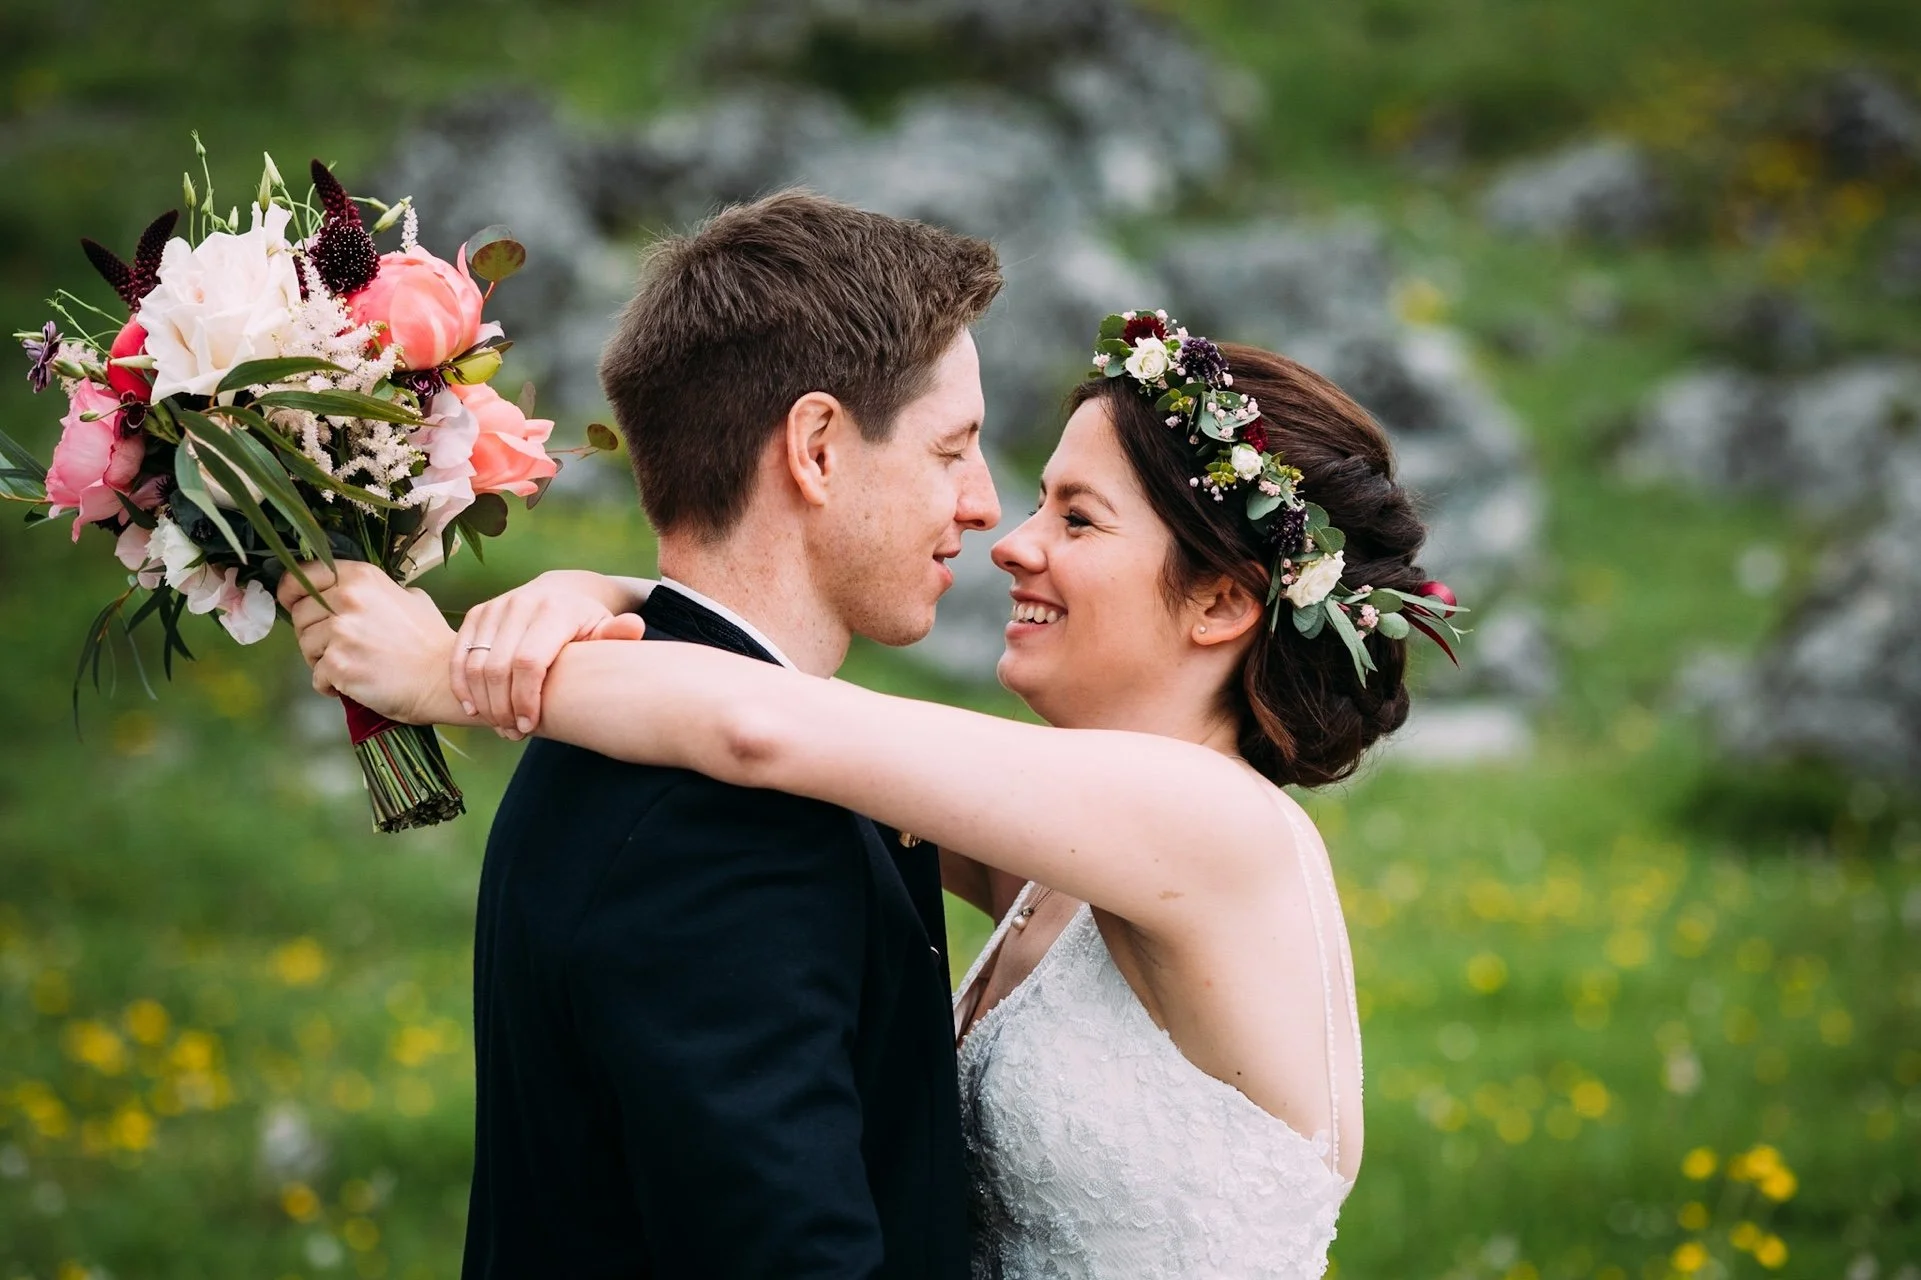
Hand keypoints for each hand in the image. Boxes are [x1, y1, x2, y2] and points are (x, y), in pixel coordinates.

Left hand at [278, 561, 462, 724]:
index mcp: (360, 577)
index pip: (302, 575)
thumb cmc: (430, 641)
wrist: (442, 678)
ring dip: (321, 659)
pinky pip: (316, 676)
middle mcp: (346, 599)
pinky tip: (353, 683)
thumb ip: (375, 591)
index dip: (292, 591)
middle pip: (300, 614)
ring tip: (352, 664)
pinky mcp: (337, 665)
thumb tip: (352, 594)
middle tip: (339, 645)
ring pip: (305, 646)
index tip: (294, 602)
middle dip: (312, 631)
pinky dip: (330, 684)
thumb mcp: (410, 597)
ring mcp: (340, 632)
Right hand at [451, 570, 646, 737]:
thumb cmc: (586, 624)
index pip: (529, 663)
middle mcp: (521, 604)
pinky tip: (473, 708)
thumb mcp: (604, 629)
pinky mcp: (478, 614)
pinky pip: (459, 654)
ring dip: (482, 701)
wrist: (561, 593)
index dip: (524, 700)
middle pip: (497, 668)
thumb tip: (635, 627)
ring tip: (498, 725)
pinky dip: (462, 684)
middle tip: (513, 733)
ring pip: (475, 664)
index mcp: (554, 611)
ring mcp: (496, 607)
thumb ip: (617, 635)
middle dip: (502, 708)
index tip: (529, 726)